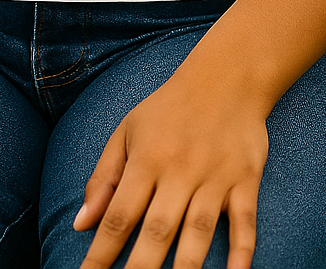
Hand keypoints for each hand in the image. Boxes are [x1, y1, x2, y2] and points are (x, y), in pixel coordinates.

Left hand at [73, 56, 268, 268]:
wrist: (226, 76)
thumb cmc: (168, 109)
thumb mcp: (127, 131)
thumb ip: (103, 177)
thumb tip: (80, 224)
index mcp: (146, 159)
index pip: (119, 216)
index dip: (101, 254)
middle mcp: (179, 169)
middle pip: (157, 230)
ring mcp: (215, 175)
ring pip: (199, 231)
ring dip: (185, 268)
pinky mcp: (246, 179)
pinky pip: (245, 220)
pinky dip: (241, 251)